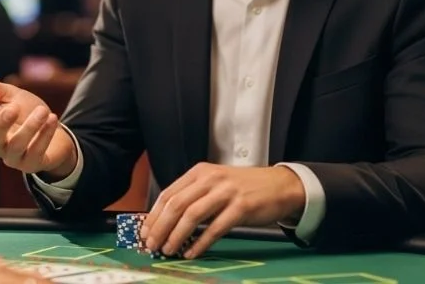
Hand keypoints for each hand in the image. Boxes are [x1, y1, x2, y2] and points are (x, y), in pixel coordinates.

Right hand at [0, 70, 76, 179]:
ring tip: (43, 110)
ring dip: (31, 127)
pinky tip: (52, 120)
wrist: (56, 136)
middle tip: (13, 108)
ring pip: (17, 145)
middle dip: (2, 123)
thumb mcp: (11, 97)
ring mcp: (15, 158)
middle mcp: (0, 145)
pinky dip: (44, 135)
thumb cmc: (28, 114)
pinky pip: (36, 151)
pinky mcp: (32, 164)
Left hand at [139, 164, 304, 258]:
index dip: (154, 215)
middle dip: (160, 227)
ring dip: (177, 236)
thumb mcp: (215, 184)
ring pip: (192, 215)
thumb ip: (193, 196)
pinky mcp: (241, 207)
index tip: (145, 232)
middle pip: (176, 204)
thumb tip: (166, 221)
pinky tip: (192, 252)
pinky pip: (215, 228)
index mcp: (199, 172)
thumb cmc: (244, 187)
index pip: (168, 194)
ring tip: (169, 250)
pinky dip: (201, 242)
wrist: (279, 185)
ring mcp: (226, 192)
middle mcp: (210, 179)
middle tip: (152, 245)